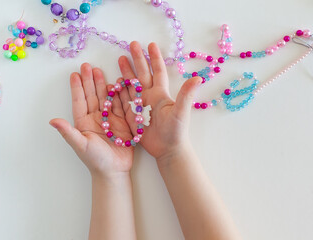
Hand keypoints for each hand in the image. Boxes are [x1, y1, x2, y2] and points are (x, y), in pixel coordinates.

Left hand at [50, 63, 133, 177]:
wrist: (114, 171)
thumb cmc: (95, 160)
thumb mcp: (80, 144)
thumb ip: (68, 131)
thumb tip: (52, 120)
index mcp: (83, 123)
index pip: (79, 101)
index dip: (77, 88)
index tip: (74, 74)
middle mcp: (95, 119)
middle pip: (92, 96)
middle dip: (89, 81)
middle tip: (87, 66)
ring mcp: (109, 120)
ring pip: (105, 98)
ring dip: (102, 85)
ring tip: (100, 71)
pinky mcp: (122, 123)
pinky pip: (119, 105)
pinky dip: (118, 95)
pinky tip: (117, 84)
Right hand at [117, 42, 201, 162]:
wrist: (167, 149)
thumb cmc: (176, 131)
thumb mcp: (180, 112)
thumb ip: (186, 95)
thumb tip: (198, 78)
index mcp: (160, 94)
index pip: (157, 71)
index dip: (154, 58)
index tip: (150, 44)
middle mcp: (150, 97)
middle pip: (142, 74)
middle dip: (137, 59)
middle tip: (131, 44)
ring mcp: (140, 106)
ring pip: (132, 85)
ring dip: (126, 72)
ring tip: (120, 59)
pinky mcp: (133, 116)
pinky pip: (124, 100)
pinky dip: (119, 91)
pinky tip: (114, 83)